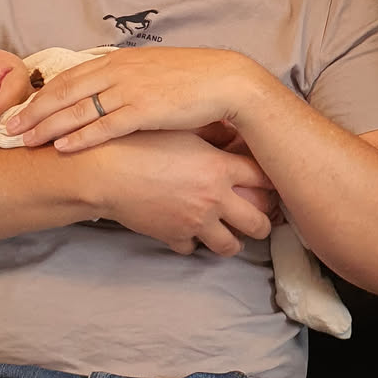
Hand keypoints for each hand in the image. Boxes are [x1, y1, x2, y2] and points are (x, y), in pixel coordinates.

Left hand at [3, 47, 273, 152]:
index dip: (42, 94)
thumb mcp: (152, 71)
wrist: (226, 80)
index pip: (70, 77)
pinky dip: (80, 136)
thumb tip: (107, 94)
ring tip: (24, 141)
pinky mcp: (145, 110)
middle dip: (33, 111)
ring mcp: (130, 90)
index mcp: (119, 61)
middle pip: (64, 92)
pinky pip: (105, 125)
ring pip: (78, 109)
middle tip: (8, 129)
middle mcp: (118, 71)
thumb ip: (125, 80)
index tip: (21, 109)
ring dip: (47, 125)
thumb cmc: (193, 79)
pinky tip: (60, 147)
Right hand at [78, 130, 275, 255]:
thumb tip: (231, 134)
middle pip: (258, 222)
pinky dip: (192, 242)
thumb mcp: (181, 129)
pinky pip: (192, 248)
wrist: (104, 171)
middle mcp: (215, 198)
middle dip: (263, 223)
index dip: (272, 182)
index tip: (273, 184)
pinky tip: (189, 231)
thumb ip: (211, 134)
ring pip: (230, 246)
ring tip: (231, 234)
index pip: (264, 179)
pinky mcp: (174, 236)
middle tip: (260, 219)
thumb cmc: (139, 141)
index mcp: (220, 168)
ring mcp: (196, 222)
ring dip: (233, 241)